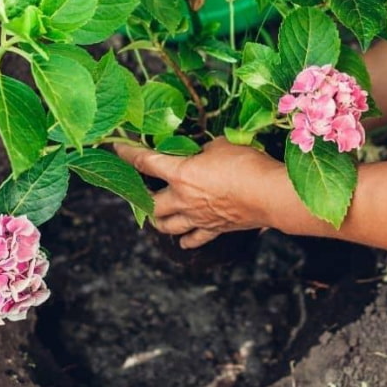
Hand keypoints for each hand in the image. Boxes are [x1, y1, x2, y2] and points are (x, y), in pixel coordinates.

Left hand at [115, 138, 283, 248]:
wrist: (270, 195)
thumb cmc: (246, 164)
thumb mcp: (221, 145)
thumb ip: (204, 149)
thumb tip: (202, 153)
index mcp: (180, 174)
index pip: (145, 162)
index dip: (127, 153)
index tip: (116, 147)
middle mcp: (183, 199)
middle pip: (151, 205)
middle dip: (142, 198)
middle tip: (140, 190)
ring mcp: (197, 217)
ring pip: (167, 226)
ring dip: (158, 221)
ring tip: (154, 216)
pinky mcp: (214, 228)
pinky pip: (194, 239)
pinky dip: (186, 240)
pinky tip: (183, 240)